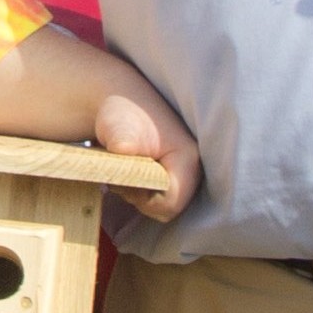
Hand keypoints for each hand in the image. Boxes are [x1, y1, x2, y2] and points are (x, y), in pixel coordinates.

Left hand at [94, 91, 200, 223]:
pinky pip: (160, 200)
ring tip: (125, 172)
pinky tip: (130, 175)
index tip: (126, 181)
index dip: (145, 200)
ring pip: (163, 206)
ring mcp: (185, 173)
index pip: (171, 203)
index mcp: (188, 158)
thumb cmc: (121, 115)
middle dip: (142, 199)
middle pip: (169, 208)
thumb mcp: (118, 126)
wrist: (120, 104)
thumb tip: (122, 149)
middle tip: (123, 175)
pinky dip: (141, 193)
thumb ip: (122, 142)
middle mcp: (193, 169)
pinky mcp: (175, 176)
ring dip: (139, 196)